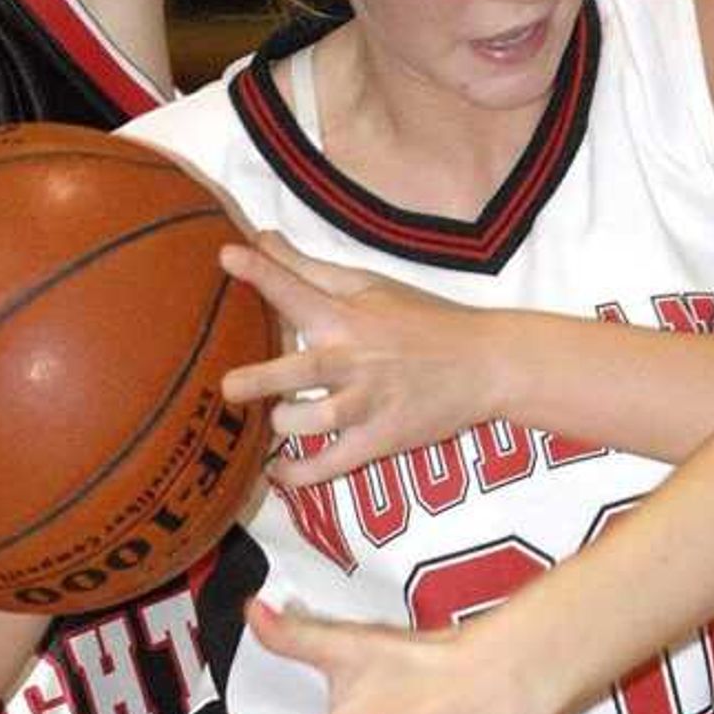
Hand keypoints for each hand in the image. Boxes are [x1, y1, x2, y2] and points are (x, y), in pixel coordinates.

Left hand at [219, 234, 493, 484]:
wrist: (486, 364)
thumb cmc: (423, 319)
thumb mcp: (370, 285)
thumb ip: (308, 268)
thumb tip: (261, 238)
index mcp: (348, 318)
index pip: (299, 291)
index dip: (262, 273)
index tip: (227, 256)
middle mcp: (355, 361)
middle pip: (301, 371)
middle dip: (261, 379)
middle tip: (228, 387)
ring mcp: (368, 405)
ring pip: (314, 421)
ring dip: (284, 423)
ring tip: (270, 421)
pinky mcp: (380, 441)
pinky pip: (332, 465)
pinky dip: (301, 474)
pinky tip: (278, 472)